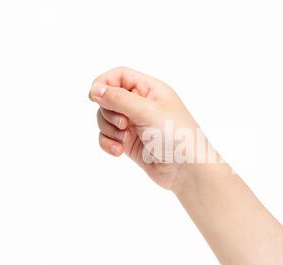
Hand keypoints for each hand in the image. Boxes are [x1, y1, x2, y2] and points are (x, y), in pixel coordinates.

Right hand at [89, 67, 200, 190]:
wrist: (188, 170)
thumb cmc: (176, 136)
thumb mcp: (147, 111)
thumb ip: (119, 98)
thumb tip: (94, 89)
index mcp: (150, 90)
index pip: (119, 76)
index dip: (104, 83)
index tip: (94, 96)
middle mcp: (142, 105)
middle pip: (108, 98)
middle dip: (108, 111)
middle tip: (123, 124)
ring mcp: (135, 124)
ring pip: (106, 119)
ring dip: (108, 129)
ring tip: (124, 140)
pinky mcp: (130, 143)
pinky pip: (108, 138)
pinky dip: (108, 143)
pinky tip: (118, 152)